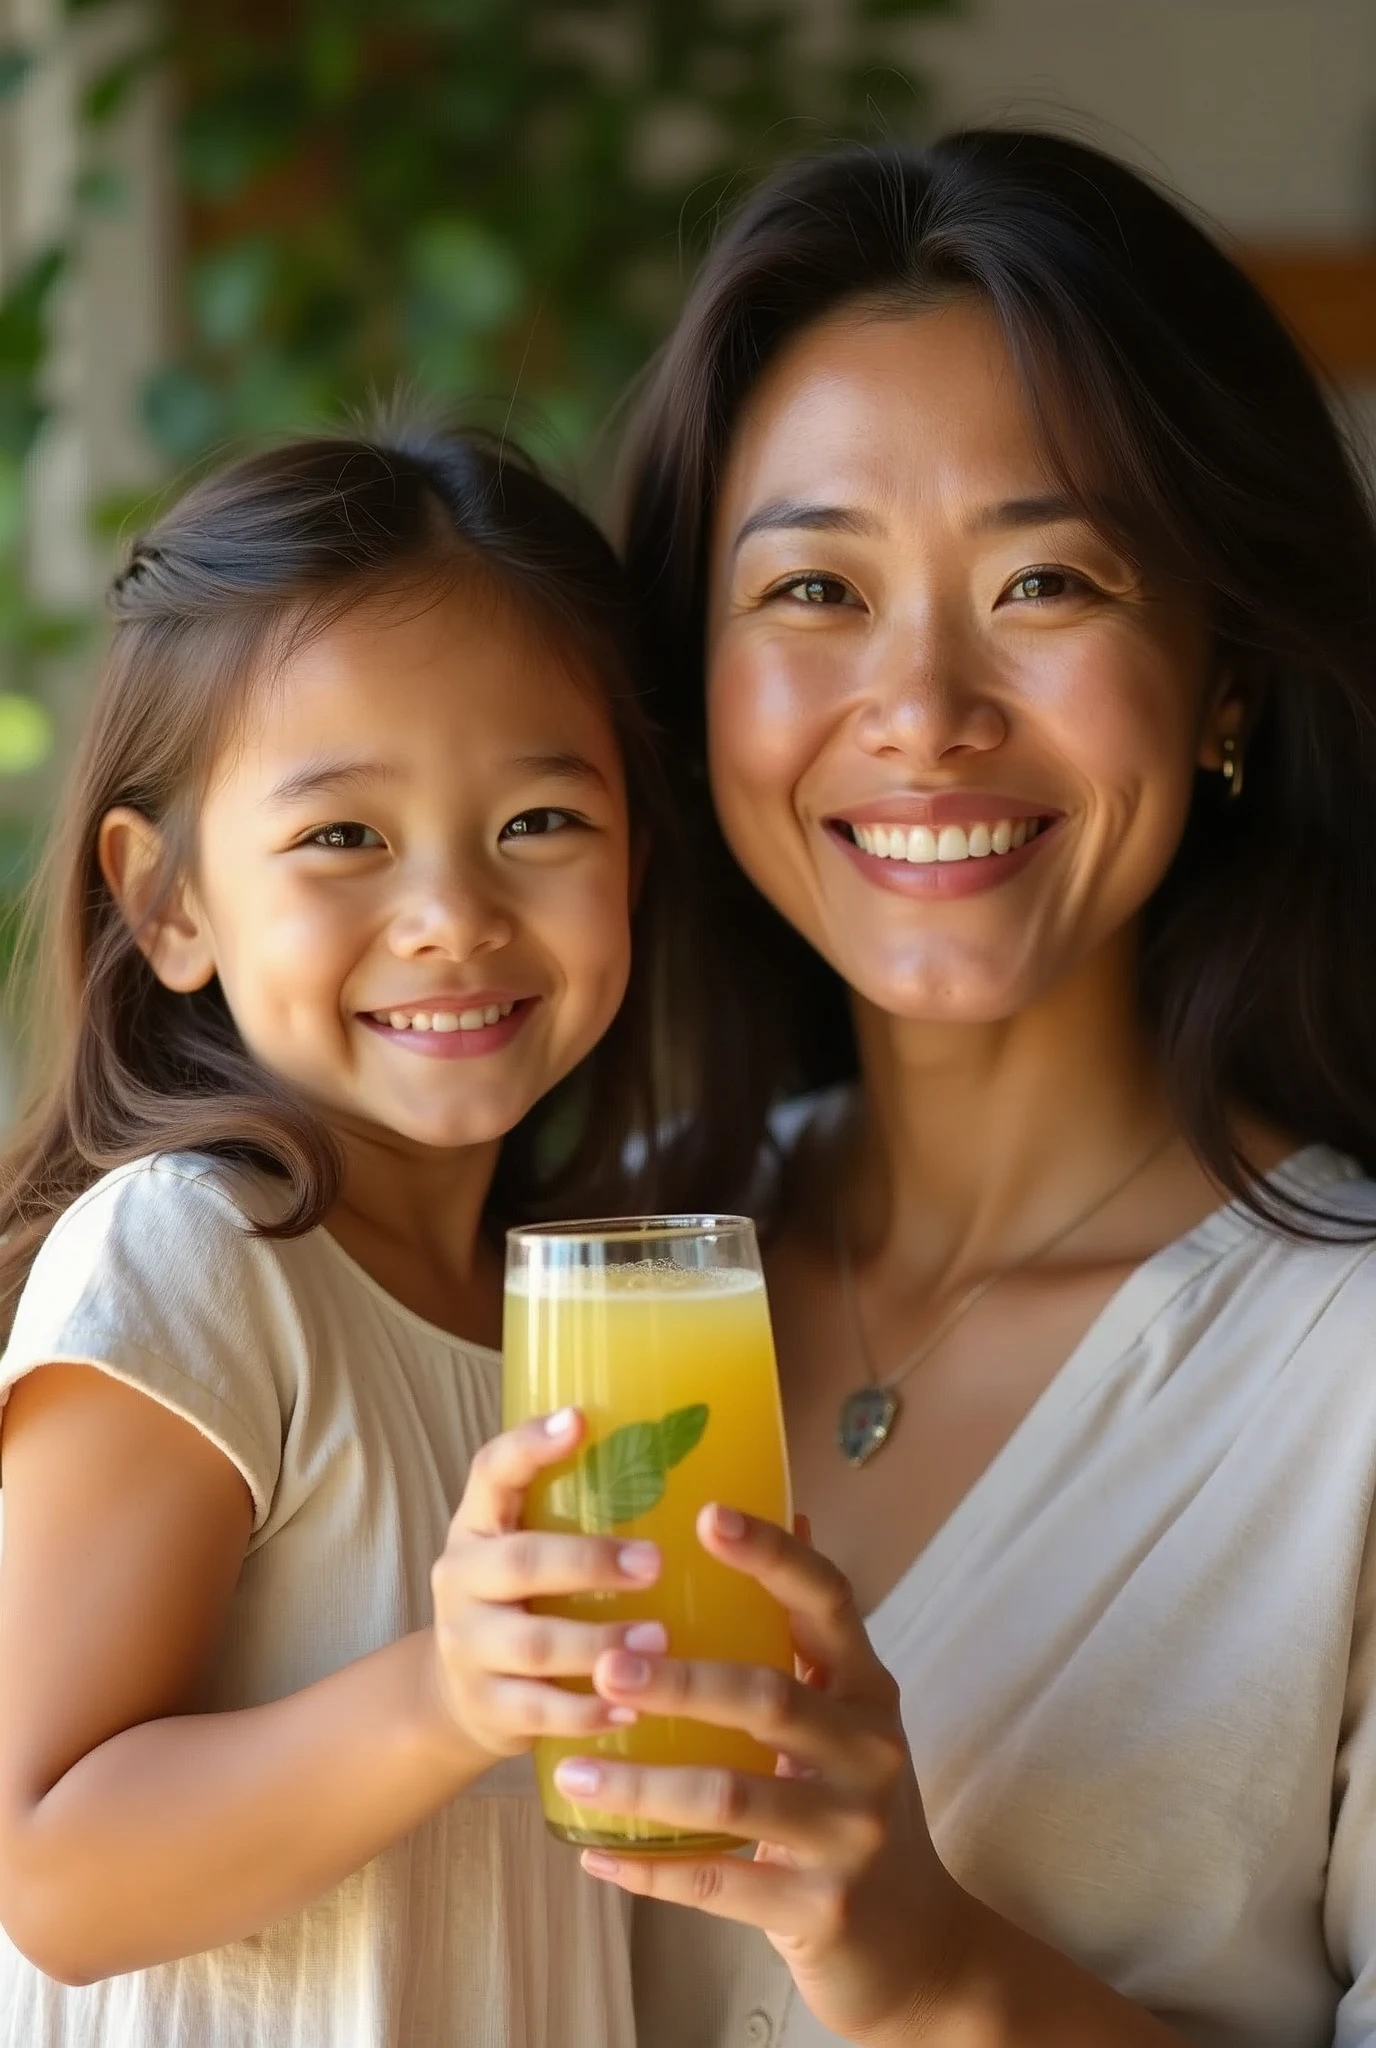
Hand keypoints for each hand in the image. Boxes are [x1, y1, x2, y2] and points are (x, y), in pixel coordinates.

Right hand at [428, 1408, 667, 1762]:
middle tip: (656, 1562)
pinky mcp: (484, 1706)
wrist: (458, 1693)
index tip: (580, 1420)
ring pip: (533, 1645)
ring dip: (599, 1643)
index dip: (531, 1445)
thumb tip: (703, 1459)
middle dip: (590, 1561)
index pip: (492, 1470)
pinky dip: (588, 1712)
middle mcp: (461, 1578)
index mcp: (478, 1523)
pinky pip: (538, 1713)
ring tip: (661, 1641)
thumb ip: (585, 1511)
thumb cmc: (526, 1597)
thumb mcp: (532, 1543)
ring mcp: (467, 1645)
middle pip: (520, 1562)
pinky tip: (634, 1708)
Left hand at [558, 1507, 970, 2045]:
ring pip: (731, 1798)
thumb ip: (809, 1634)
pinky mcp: (821, 1909)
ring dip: (643, 1783)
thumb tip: (784, 1504)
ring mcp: (850, 1835)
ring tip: (574, 1769)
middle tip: (604, 1666)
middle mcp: (869, 1752)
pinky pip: (718, 1884)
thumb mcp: (848, 1717)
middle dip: (679, 1681)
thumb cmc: (853, 1806)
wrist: (918, 1947)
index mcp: (868, 1690)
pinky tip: (593, 1851)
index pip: (828, 1602)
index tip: (706, 1514)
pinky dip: (649, 1867)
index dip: (771, 1555)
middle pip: (769, 1698)